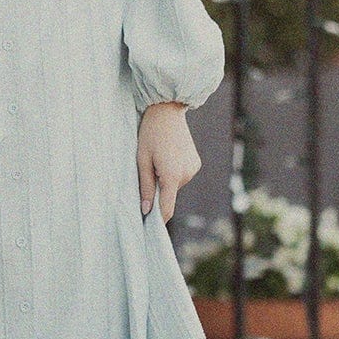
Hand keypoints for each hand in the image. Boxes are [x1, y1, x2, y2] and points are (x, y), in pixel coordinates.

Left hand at [137, 100, 200, 222]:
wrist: (167, 111)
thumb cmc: (150, 134)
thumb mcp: (142, 160)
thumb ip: (145, 187)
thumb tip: (146, 210)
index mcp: (171, 175)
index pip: (167, 208)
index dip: (158, 219)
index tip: (150, 227)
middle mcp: (186, 174)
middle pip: (169, 195)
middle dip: (158, 190)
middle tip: (148, 170)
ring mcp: (193, 168)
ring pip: (175, 185)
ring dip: (166, 179)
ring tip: (158, 159)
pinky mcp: (196, 163)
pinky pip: (182, 175)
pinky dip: (174, 172)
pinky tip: (168, 155)